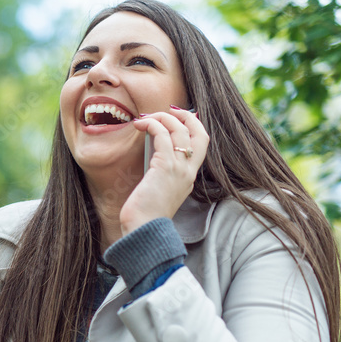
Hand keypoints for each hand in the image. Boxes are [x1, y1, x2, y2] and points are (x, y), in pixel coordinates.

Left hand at [121, 107, 208, 234]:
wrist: (143, 230)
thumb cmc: (145, 216)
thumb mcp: (157, 192)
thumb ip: (159, 175)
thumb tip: (150, 155)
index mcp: (188, 178)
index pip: (200, 146)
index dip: (192, 128)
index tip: (177, 119)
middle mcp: (189, 172)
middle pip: (200, 134)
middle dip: (186, 117)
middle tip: (168, 111)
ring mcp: (180, 169)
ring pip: (180, 130)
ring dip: (163, 117)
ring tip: (146, 118)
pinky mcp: (165, 167)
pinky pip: (163, 135)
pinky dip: (152, 124)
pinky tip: (140, 125)